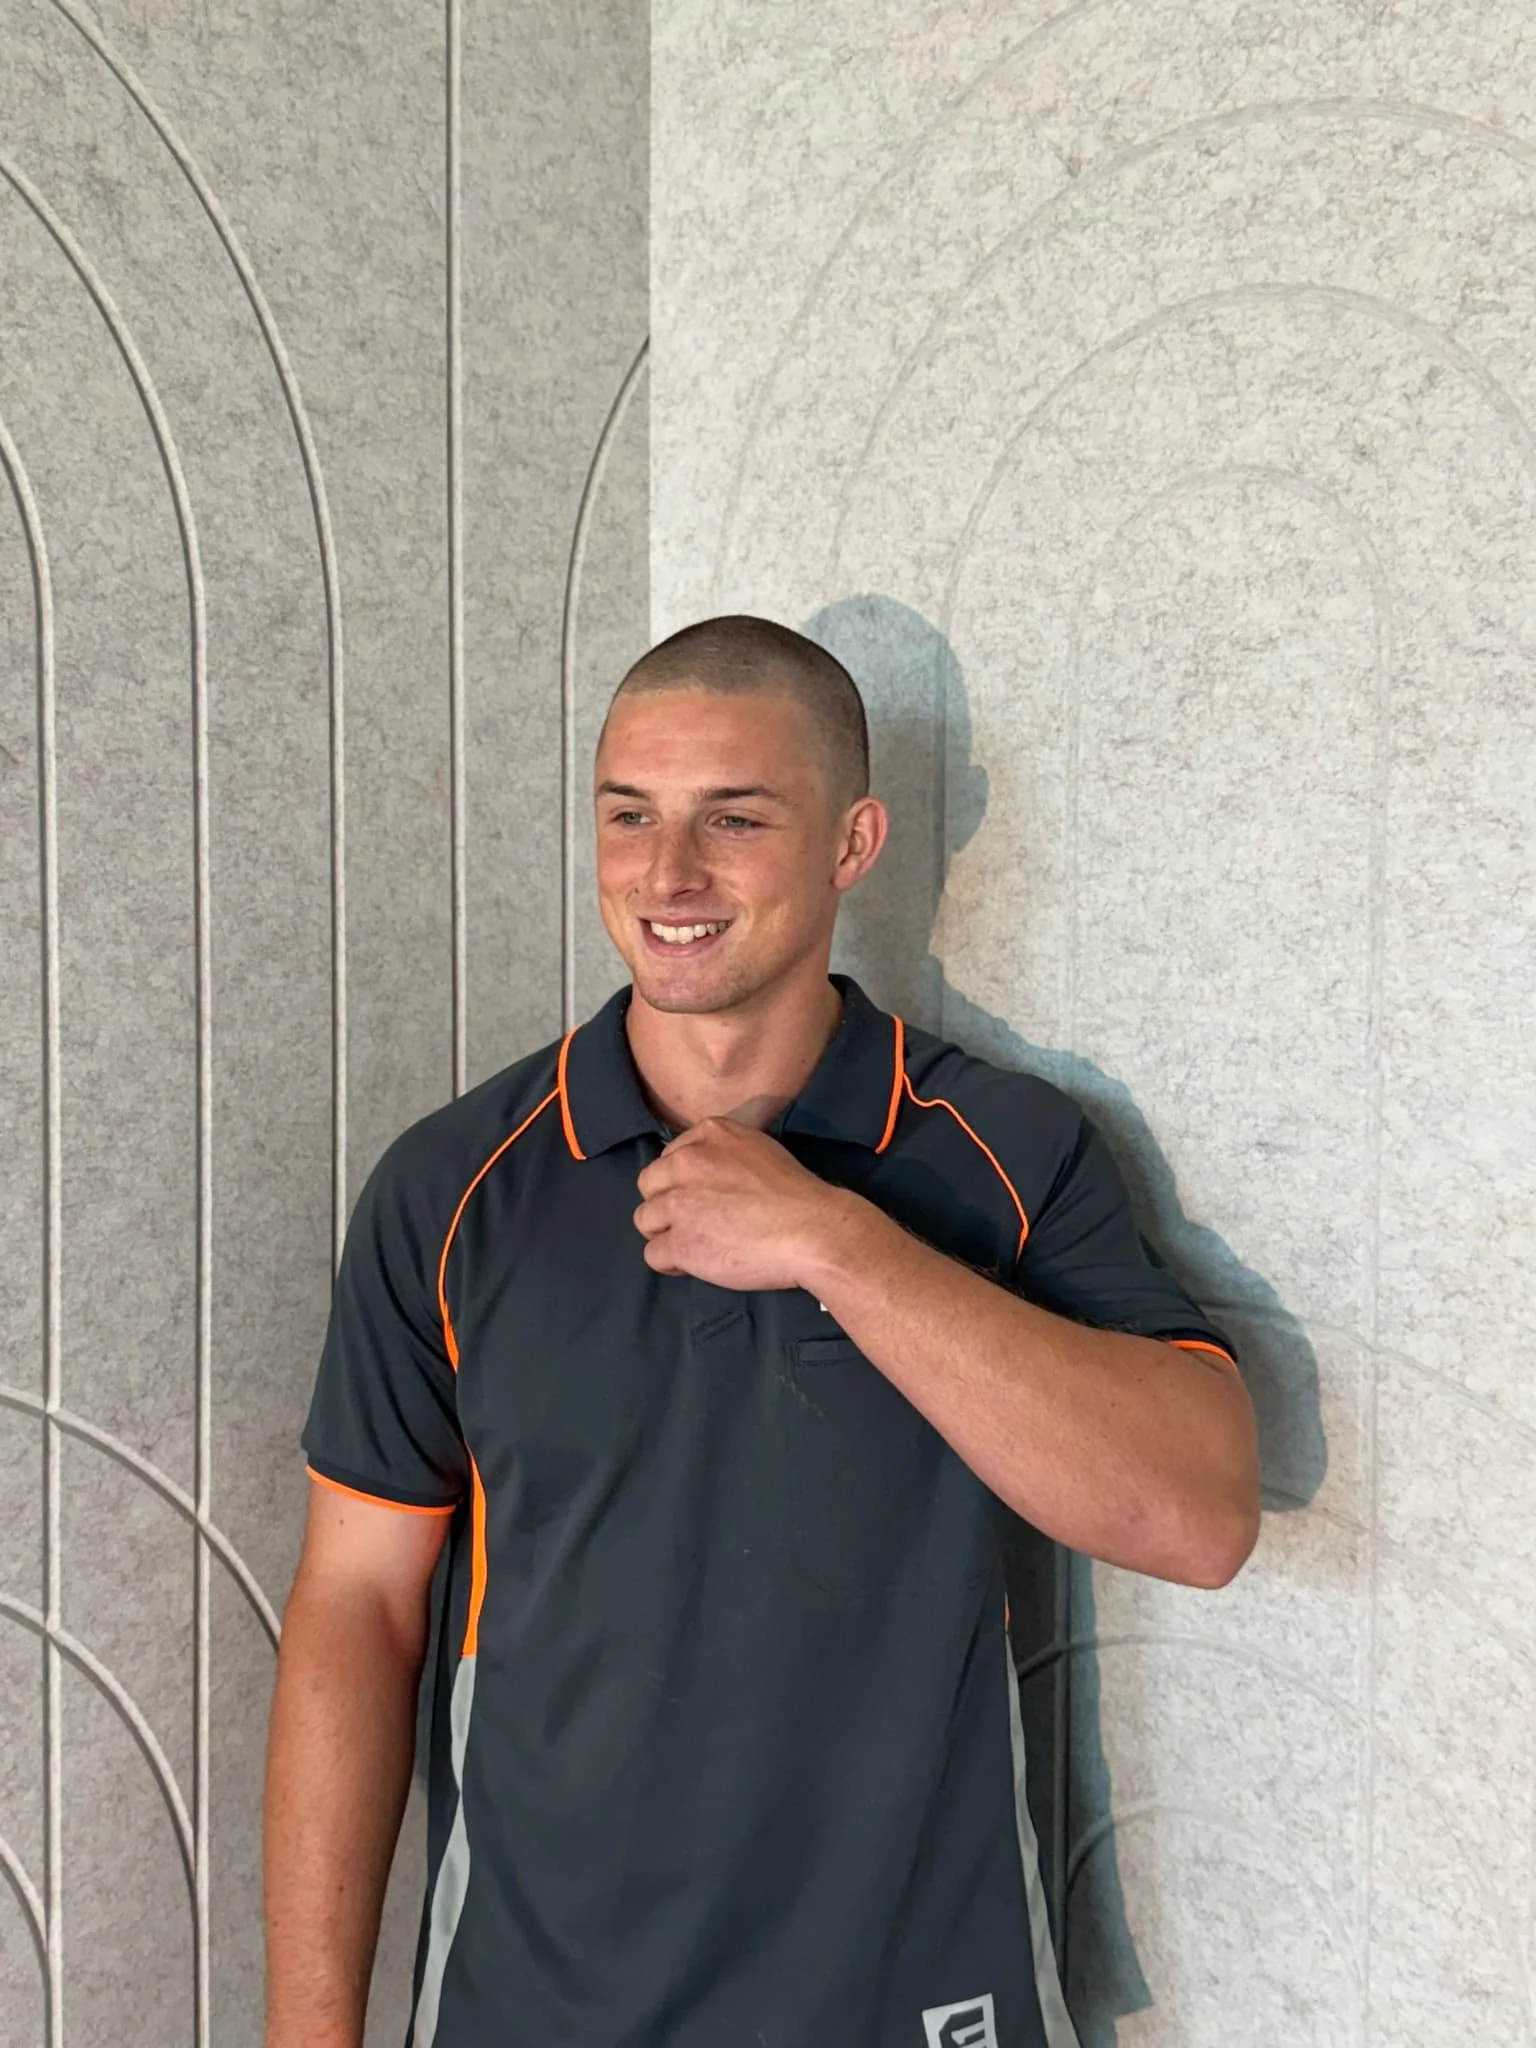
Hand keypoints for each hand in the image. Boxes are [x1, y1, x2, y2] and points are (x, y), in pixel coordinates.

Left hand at [632, 1118, 853, 1289]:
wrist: (812, 1231)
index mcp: (709, 1134)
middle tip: (695, 1222)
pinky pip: (653, 1255)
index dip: (682, 1182)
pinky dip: (672, 1263)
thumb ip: (723, 1154)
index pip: (670, 1157)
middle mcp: (687, 1163)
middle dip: (666, 1204)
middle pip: (649, 1184)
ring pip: (644, 1220)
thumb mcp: (758, 1149)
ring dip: (666, 1234)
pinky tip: (698, 1264)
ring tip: (697, 1244)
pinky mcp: (680, 1243)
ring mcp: (680, 1204)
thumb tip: (704, 1174)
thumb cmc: (796, 1193)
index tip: (704, 1197)